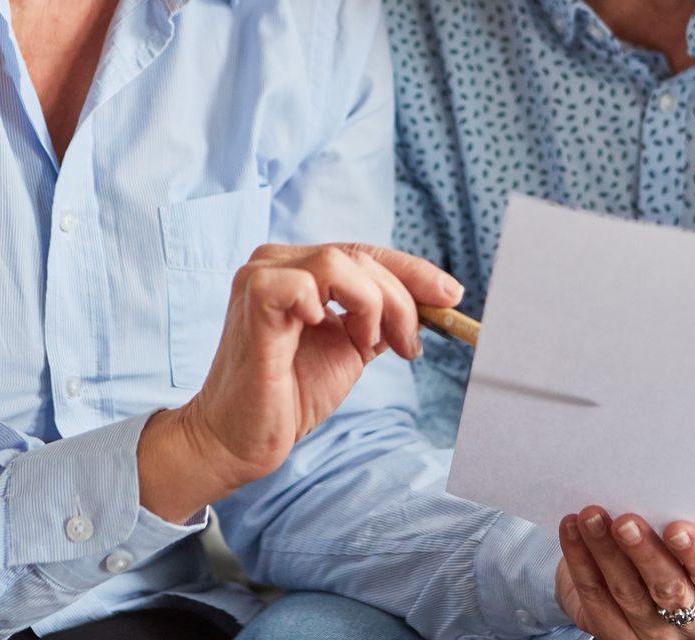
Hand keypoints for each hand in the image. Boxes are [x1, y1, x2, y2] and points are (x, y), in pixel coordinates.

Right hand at [142, 242, 462, 516]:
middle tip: (412, 344)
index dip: (412, 272)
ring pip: (340, 262)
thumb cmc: (290, 394)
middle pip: (359, 256)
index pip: (364, 254)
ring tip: (369, 345)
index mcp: (298, 268)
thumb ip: (380, 319)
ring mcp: (261, 276)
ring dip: (373, 304)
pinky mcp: (253, 301)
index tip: (452, 296)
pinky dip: (331, 304)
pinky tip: (335, 332)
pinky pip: (303, 283)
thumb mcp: (351, 348)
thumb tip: (432, 300)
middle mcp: (277, 262)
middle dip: (402, 298)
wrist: (242, 439)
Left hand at [554, 506, 694, 639]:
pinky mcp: (614, 633)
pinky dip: (580, 560)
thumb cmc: (673, 552)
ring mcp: (652, 633)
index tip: (676, 528)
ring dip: (605, 551)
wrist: (641, 588)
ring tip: (591, 517)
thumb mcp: (688, 541)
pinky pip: (594, 596)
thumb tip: (658, 488)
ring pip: (627, 592)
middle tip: (626, 522)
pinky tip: (572, 529)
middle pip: (669, 589)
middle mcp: (692, 621)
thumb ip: (681, 527)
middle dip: (645, 553)